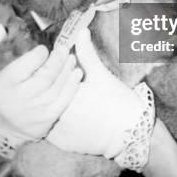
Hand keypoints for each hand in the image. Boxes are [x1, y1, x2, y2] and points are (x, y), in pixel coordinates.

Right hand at [0, 24, 81, 139]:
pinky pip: (64, 100)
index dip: (37, 55)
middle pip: (45, 76)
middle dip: (57, 59)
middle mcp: (19, 100)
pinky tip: (76, 73)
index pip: (23, 67)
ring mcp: (35, 111)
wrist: (3, 128)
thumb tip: (1, 27)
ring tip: (70, 57)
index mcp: (3, 86)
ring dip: (67, 69)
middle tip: (63, 48)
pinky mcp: (47, 119)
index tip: (44, 48)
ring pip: (57, 87)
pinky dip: (72, 85)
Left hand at [47, 27, 150, 157]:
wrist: (131, 133)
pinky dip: (58, 125)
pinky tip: (70, 118)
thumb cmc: (117, 100)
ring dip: (50, 108)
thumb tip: (81, 31)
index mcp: (64, 95)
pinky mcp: (64, 145)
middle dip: (49, 91)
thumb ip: (87, 53)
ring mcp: (59, 132)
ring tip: (69, 104)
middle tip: (68, 90)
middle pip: (45, 99)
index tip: (61, 72)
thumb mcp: (101, 74)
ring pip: (46, 115)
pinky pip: (53, 132)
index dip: (53, 75)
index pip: (48, 82)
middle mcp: (57, 114)